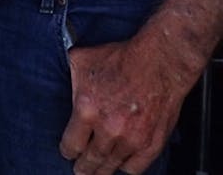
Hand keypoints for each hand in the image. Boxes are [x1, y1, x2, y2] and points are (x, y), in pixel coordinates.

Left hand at [60, 39, 187, 174]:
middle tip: (79, 171)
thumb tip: (62, 82)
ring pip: (112, 165)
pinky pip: (136, 167)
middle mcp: (108, 128)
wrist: (160, 62)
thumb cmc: (123, 58)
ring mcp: (132, 138)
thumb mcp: (82, 61)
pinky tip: (121, 166)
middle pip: (91, 159)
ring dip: (102, 171)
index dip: (68, 151)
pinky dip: (127, 168)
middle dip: (83, 167)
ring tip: (97, 172)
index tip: (68, 153)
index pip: (72, 144)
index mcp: (87, 109)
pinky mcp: (152, 143)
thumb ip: (71, 79)